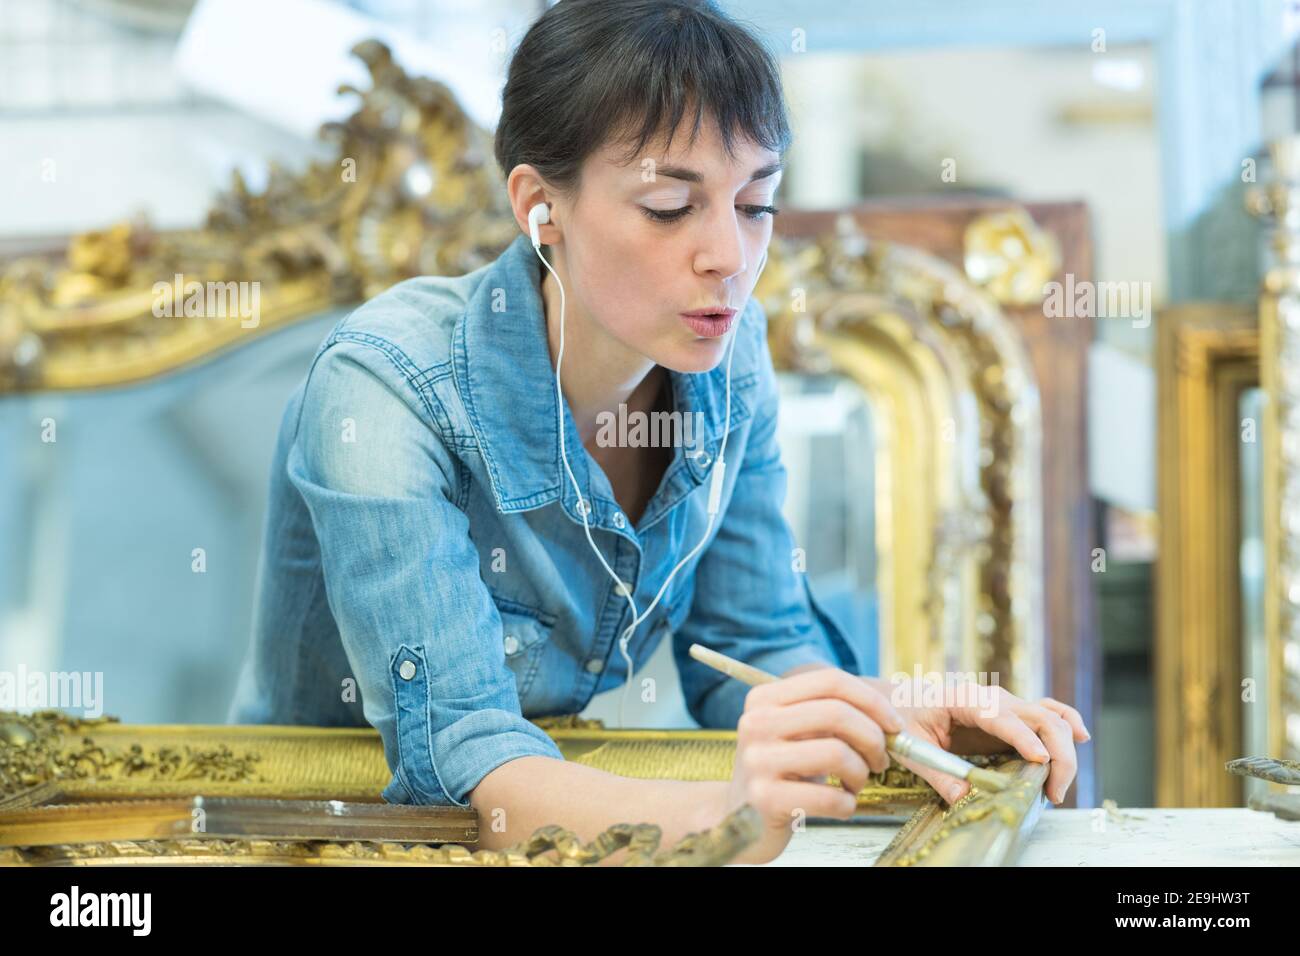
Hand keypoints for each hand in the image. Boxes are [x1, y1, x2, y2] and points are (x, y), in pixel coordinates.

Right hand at [720, 667, 904, 863]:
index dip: (872, 700)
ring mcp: (757, 761)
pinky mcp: (764, 799)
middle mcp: (756, 723)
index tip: (894, 724)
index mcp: (764, 698)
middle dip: (874, 738)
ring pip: (837, 753)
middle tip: (880, 759)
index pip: (830, 681)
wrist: (739, 815)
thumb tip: (889, 718)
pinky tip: (840, 804)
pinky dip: (847, 803)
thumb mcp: (796, 730)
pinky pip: (830, 798)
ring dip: (861, 773)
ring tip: (855, 783)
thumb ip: (833, 713)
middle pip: (837, 713)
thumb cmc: (783, 769)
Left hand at [876, 676, 1090, 805]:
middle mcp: (993, 697)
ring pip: (1050, 716)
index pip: (1002, 716)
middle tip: (1053, 793)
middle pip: (1039, 716)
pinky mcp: (1011, 718)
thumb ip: (936, 772)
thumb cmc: (903, 717)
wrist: (901, 699)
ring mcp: (1006, 705)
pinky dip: (1066, 724)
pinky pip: (1047, 715)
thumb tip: (964, 798)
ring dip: (1064, 747)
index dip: (1024, 738)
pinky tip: (1081, 738)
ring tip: (1058, 785)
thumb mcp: (911, 745)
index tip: (1040, 761)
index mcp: (965, 698)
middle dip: (1057, 753)